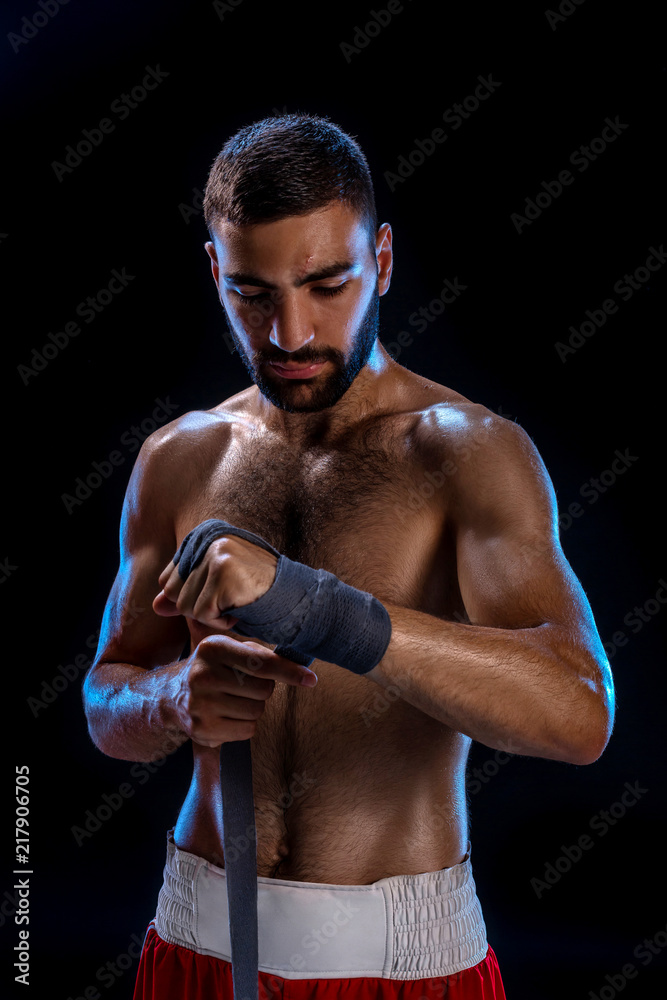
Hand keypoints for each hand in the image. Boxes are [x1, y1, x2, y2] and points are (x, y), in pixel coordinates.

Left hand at [152, 533, 277, 627]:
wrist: (294, 597)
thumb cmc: (253, 592)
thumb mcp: (213, 589)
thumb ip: (182, 593)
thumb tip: (156, 606)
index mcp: (202, 534)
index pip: (168, 580)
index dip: (193, 597)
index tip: (221, 591)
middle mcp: (207, 538)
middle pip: (173, 592)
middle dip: (199, 607)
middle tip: (230, 598)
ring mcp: (215, 554)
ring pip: (185, 605)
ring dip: (212, 615)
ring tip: (237, 601)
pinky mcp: (223, 573)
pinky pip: (202, 613)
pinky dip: (221, 622)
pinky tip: (241, 608)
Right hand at [171, 634, 316, 746]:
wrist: (171, 695)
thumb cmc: (213, 668)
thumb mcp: (229, 650)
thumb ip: (261, 655)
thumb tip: (302, 670)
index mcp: (212, 648)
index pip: (261, 663)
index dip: (289, 672)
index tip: (310, 679)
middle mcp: (203, 675)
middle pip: (263, 690)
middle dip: (262, 689)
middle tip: (244, 685)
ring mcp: (200, 704)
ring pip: (256, 712)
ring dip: (253, 708)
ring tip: (233, 699)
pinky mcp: (202, 729)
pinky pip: (247, 731)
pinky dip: (244, 725)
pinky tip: (227, 715)